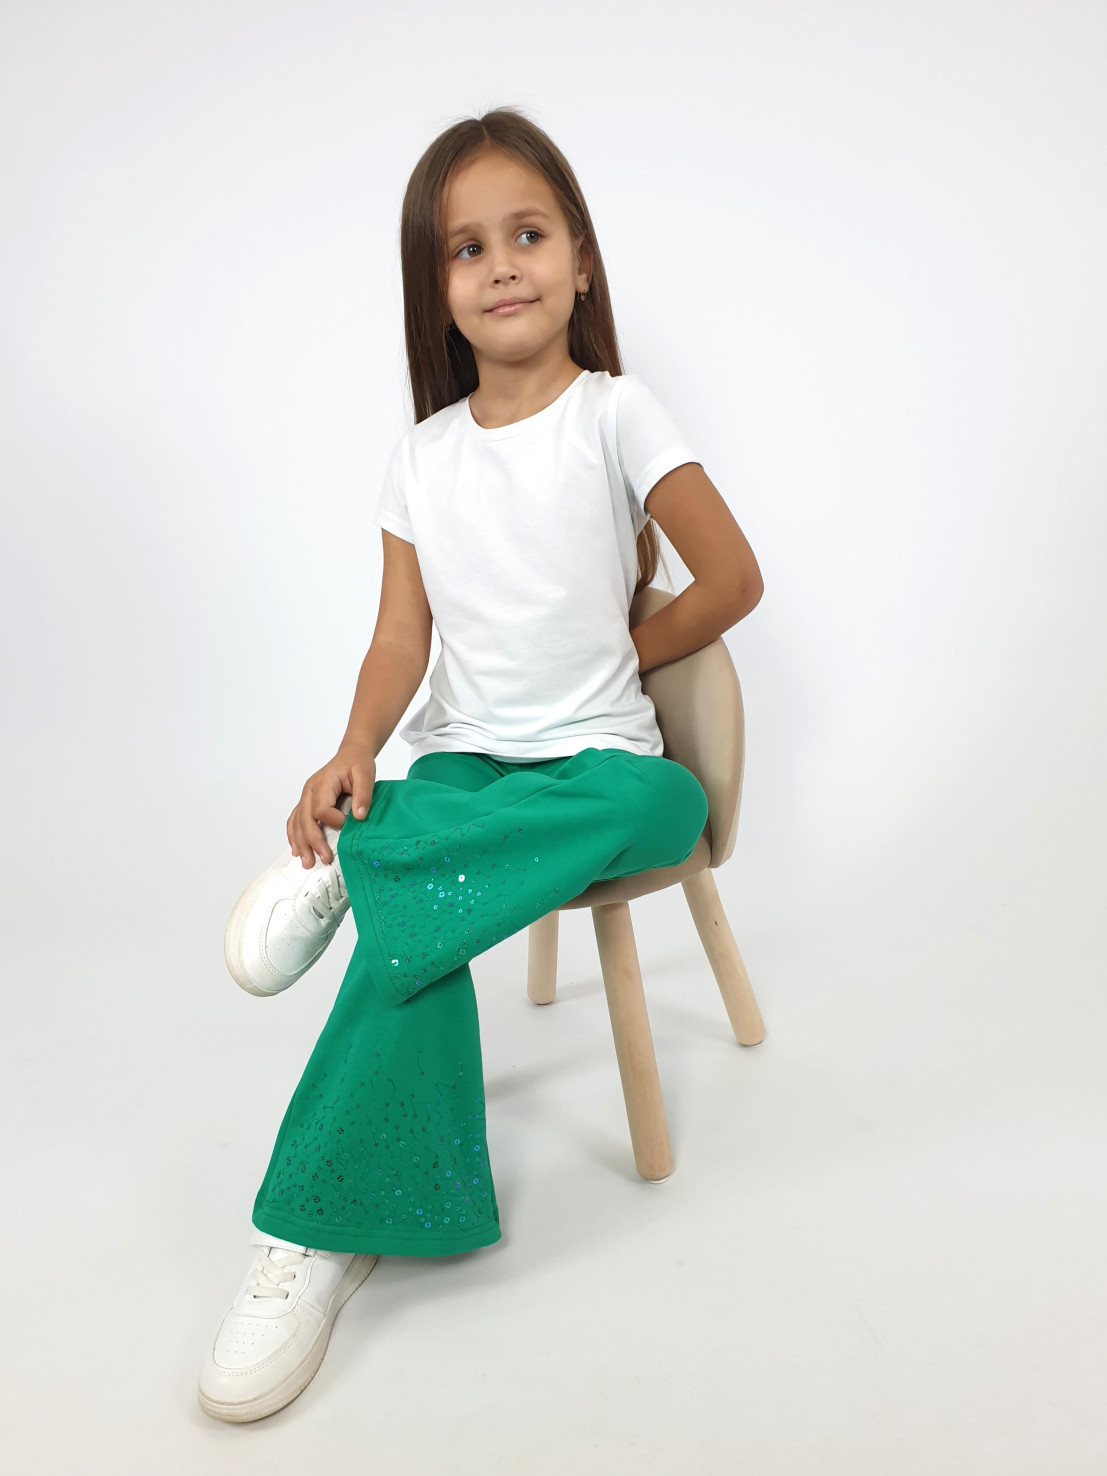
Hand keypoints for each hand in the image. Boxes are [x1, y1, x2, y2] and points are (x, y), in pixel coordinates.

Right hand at [287, 742, 376, 868]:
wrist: (350, 755)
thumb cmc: (357, 763)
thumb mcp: (365, 774)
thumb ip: (363, 794)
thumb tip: (359, 816)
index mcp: (323, 783)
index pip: (322, 809)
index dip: (334, 822)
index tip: (349, 827)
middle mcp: (309, 791)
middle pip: (305, 819)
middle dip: (313, 841)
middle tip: (324, 859)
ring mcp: (305, 797)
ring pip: (297, 822)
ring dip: (301, 843)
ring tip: (307, 862)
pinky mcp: (306, 802)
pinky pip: (295, 820)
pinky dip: (295, 836)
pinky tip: (297, 850)